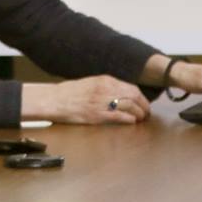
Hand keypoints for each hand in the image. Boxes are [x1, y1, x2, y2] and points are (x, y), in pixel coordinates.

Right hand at [23, 75, 149, 124]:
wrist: (54, 99)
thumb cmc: (69, 93)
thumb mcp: (90, 84)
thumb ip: (105, 87)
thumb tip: (118, 94)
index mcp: (105, 80)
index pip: (131, 87)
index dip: (141, 97)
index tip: (143, 103)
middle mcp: (106, 89)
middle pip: (134, 96)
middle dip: (144, 106)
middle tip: (147, 113)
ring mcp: (102, 102)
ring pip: (130, 106)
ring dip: (139, 113)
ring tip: (141, 119)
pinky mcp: (97, 115)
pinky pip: (119, 116)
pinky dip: (129, 119)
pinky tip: (132, 122)